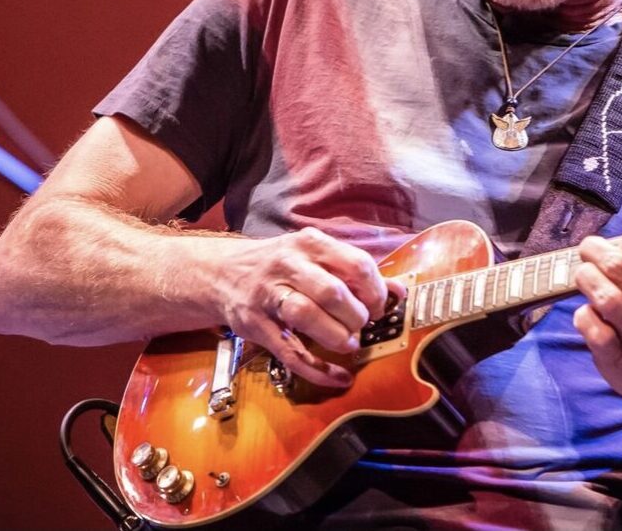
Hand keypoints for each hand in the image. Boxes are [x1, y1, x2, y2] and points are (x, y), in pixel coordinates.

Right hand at [213, 226, 401, 388]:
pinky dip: (318, 370)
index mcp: (311, 244)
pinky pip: (290, 352)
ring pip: (307, 316)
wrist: (223, 273)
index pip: (356, 265)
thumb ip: (356, 273)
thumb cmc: (281, 266)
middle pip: (332, 292)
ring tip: (348, 344)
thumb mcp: (316, 257)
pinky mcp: (254, 325)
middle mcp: (288, 264)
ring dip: (336, 336)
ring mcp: (268, 295)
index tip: (377, 308)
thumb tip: (399, 292)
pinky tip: (338, 377)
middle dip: (355, 316)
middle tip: (360, 327)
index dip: (375, 292)